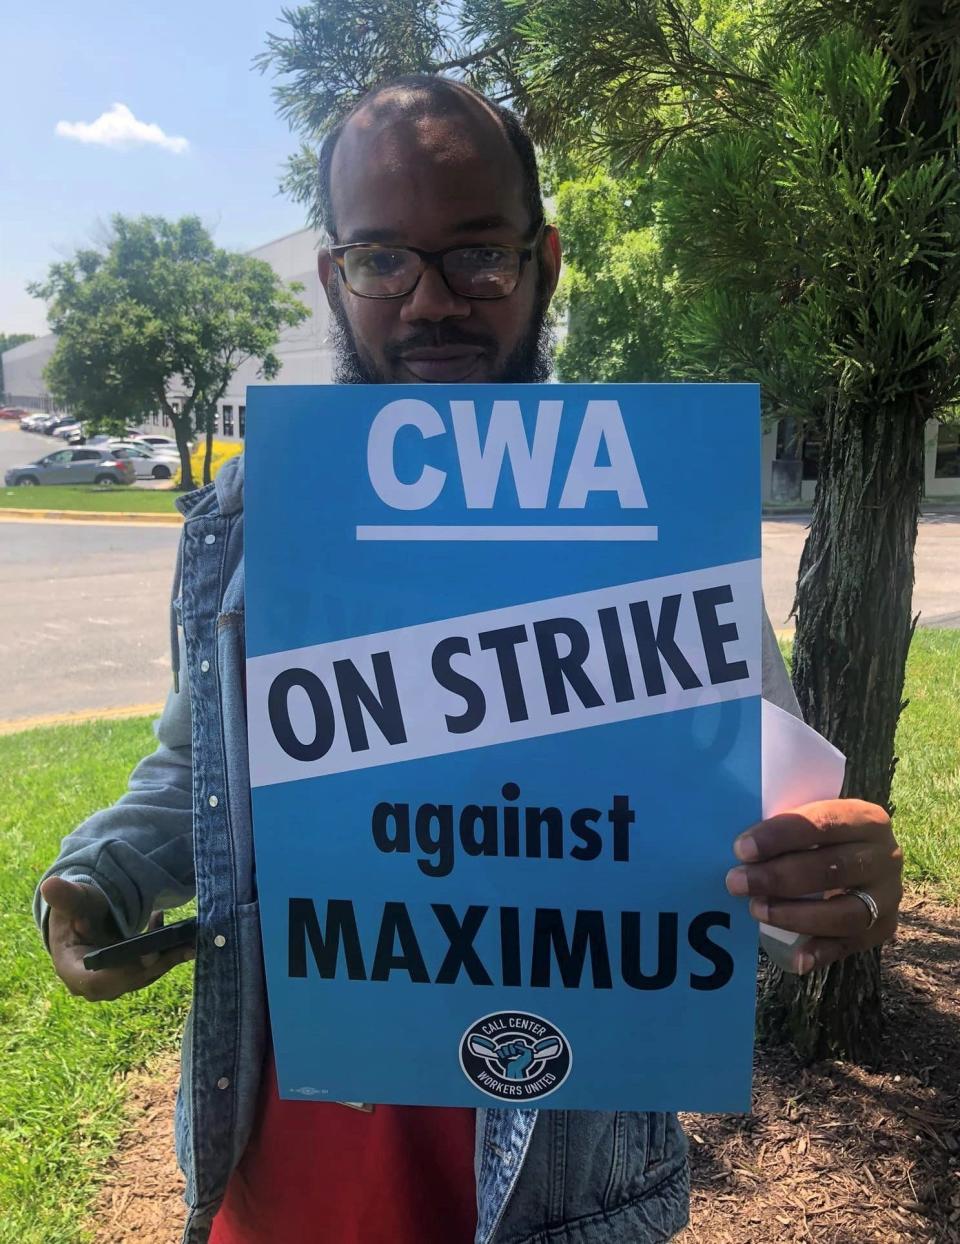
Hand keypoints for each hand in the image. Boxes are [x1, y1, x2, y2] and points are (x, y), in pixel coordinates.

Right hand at [41, 876, 193, 1001]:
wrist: (85, 915)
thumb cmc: (77, 908)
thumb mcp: (73, 900)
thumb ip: (66, 897)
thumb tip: (49, 885)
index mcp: (71, 968)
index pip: (94, 982)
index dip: (121, 974)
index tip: (147, 959)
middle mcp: (91, 983)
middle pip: (125, 982)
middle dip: (155, 965)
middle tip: (180, 947)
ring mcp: (112, 983)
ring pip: (143, 976)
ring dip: (168, 960)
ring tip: (189, 940)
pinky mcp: (129, 977)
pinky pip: (151, 969)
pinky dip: (168, 954)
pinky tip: (181, 935)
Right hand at [497, 1040, 533, 1079]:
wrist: (515, 1072)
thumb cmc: (522, 1065)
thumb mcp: (528, 1056)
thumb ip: (525, 1048)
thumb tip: (515, 1045)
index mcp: (520, 1047)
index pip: (518, 1042)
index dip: (518, 1047)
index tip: (519, 1052)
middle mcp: (513, 1047)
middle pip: (510, 1044)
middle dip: (512, 1050)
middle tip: (514, 1055)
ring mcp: (506, 1051)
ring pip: (503, 1047)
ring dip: (507, 1053)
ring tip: (509, 1057)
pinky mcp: (501, 1055)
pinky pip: (498, 1051)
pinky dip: (501, 1054)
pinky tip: (504, 1058)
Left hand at [726, 799, 902, 973]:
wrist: (864, 855)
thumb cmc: (821, 835)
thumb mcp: (811, 817)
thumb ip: (784, 827)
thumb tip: (740, 849)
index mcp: (866, 818)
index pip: (822, 823)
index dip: (780, 836)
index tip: (742, 849)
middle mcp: (886, 856)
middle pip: (833, 869)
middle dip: (779, 877)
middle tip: (737, 882)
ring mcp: (889, 895)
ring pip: (846, 912)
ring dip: (796, 915)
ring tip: (757, 910)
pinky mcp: (884, 926)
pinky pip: (854, 943)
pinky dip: (823, 951)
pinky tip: (797, 959)